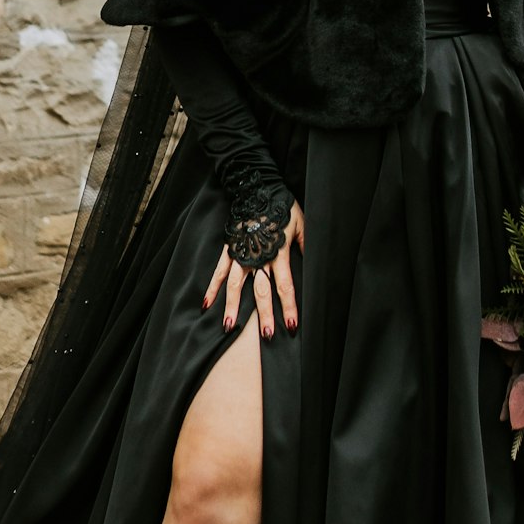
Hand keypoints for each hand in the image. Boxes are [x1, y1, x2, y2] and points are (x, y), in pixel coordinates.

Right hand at [204, 202, 304, 336]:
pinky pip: (219, 271)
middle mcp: (258, 257)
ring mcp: (241, 254)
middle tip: (266, 335)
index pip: (285, 285)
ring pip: (235, 285)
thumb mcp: (302, 224)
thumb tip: (317, 265)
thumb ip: (306, 246)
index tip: (291, 325)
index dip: (289, 306)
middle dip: (264, 314)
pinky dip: (212, 288)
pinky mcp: (229, 249)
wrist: (257, 188)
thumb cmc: (282, 206)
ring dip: (232, 307)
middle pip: (261, 291)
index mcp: (278, 252)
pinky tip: (206, 304)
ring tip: (229, 327)